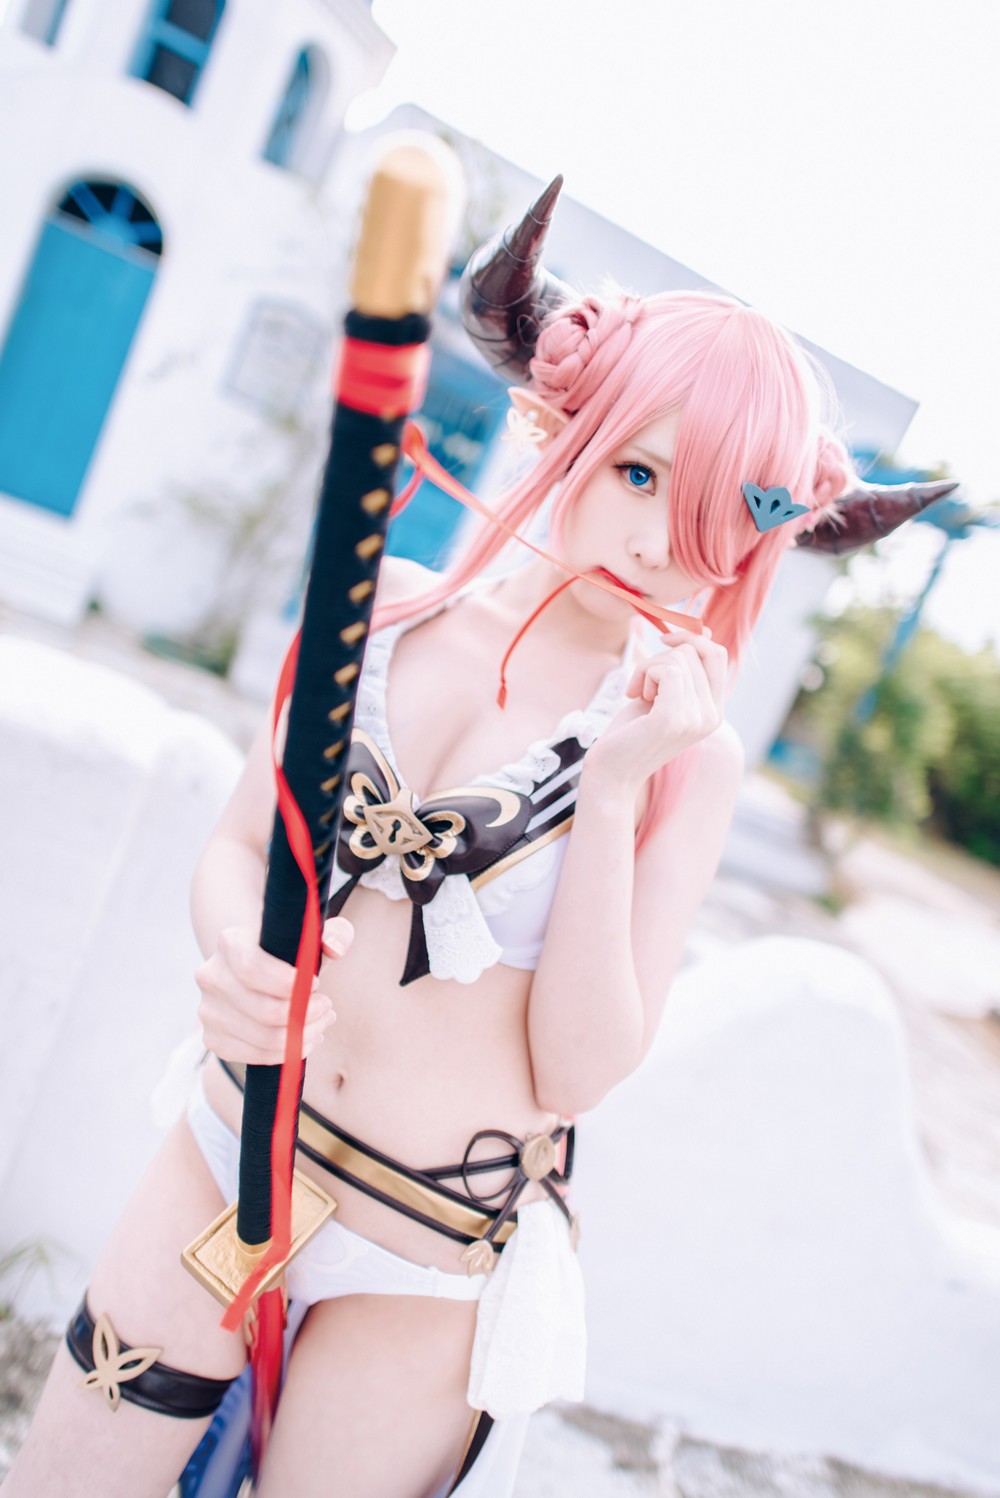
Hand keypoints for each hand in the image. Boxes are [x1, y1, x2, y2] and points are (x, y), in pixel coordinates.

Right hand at [195, 917, 353, 1063]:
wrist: (254, 971)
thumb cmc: (287, 951)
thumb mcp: (312, 935)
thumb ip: (335, 933)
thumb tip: (335, 949)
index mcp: (230, 942)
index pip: (252, 969)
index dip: (291, 983)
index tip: (318, 984)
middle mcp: (211, 976)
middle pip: (264, 1010)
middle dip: (306, 1014)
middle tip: (327, 1008)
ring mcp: (208, 1010)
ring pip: (263, 1038)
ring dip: (302, 1036)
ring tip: (321, 1023)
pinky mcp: (213, 1038)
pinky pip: (255, 1056)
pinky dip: (286, 1053)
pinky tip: (304, 1039)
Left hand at [584, 628, 728, 789]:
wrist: (612, 773)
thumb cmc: (632, 732)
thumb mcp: (663, 694)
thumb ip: (684, 668)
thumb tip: (703, 629)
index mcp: (714, 711)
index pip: (718, 655)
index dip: (691, 638)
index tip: (663, 642)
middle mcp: (712, 716)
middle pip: (695, 652)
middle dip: (660, 657)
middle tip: (642, 684)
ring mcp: (696, 719)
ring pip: (678, 658)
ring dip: (648, 668)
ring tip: (638, 695)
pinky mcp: (674, 719)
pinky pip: (667, 670)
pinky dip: (644, 673)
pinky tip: (634, 696)